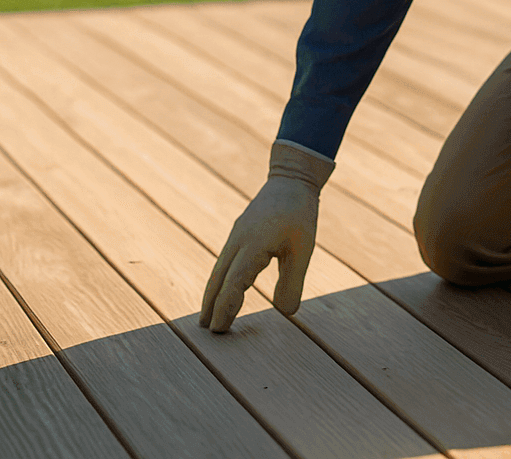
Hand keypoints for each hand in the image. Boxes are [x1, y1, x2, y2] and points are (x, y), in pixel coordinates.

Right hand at [200, 142, 332, 333]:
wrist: (291, 179)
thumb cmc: (300, 213)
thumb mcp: (303, 248)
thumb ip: (293, 281)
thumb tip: (286, 312)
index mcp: (253, 245)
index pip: (234, 284)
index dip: (225, 308)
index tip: (219, 329)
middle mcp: (238, 242)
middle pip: (219, 280)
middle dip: (212, 306)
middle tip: (207, 332)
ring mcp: (236, 237)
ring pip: (219, 271)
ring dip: (212, 295)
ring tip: (207, 318)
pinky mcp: (239, 234)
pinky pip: (225, 262)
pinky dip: (219, 281)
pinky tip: (221, 291)